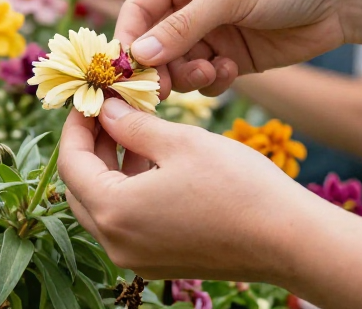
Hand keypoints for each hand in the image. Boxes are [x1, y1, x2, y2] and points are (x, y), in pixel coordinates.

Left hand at [57, 98, 320, 281]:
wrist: (290, 240)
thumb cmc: (237, 186)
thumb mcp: (180, 142)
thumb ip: (132, 126)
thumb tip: (104, 110)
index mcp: (114, 212)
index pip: (71, 164)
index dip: (76, 126)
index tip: (89, 99)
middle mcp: (117, 243)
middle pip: (81, 189)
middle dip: (91, 148)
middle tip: (108, 112)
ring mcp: (137, 259)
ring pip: (104, 207)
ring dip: (111, 169)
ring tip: (135, 131)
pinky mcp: (158, 263)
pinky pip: (128, 223)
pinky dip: (130, 191)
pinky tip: (154, 163)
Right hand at [115, 0, 354, 95]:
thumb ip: (182, 26)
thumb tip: (139, 54)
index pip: (138, 9)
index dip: (128, 39)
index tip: (127, 70)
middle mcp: (191, 4)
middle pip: (153, 44)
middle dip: (158, 67)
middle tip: (163, 90)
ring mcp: (212, 33)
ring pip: (178, 66)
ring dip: (188, 76)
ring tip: (211, 73)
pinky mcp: (232, 58)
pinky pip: (205, 80)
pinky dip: (211, 82)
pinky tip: (229, 72)